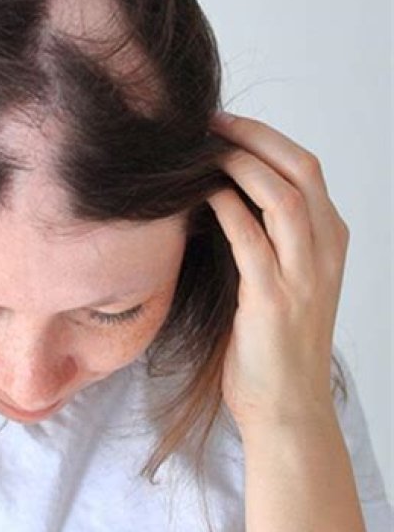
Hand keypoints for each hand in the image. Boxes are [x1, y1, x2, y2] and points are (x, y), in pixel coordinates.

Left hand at [205, 112, 348, 431]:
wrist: (286, 407)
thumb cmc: (274, 344)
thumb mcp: (284, 280)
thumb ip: (267, 238)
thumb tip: (221, 194)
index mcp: (330, 242)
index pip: (306, 169)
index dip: (265, 138)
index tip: (224, 125)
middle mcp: (325, 251)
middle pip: (300, 170)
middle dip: (254, 137)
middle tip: (209, 124)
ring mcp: (304, 275)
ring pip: (283, 197)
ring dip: (240, 165)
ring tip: (201, 151)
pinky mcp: (273, 299)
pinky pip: (250, 239)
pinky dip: (226, 208)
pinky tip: (201, 194)